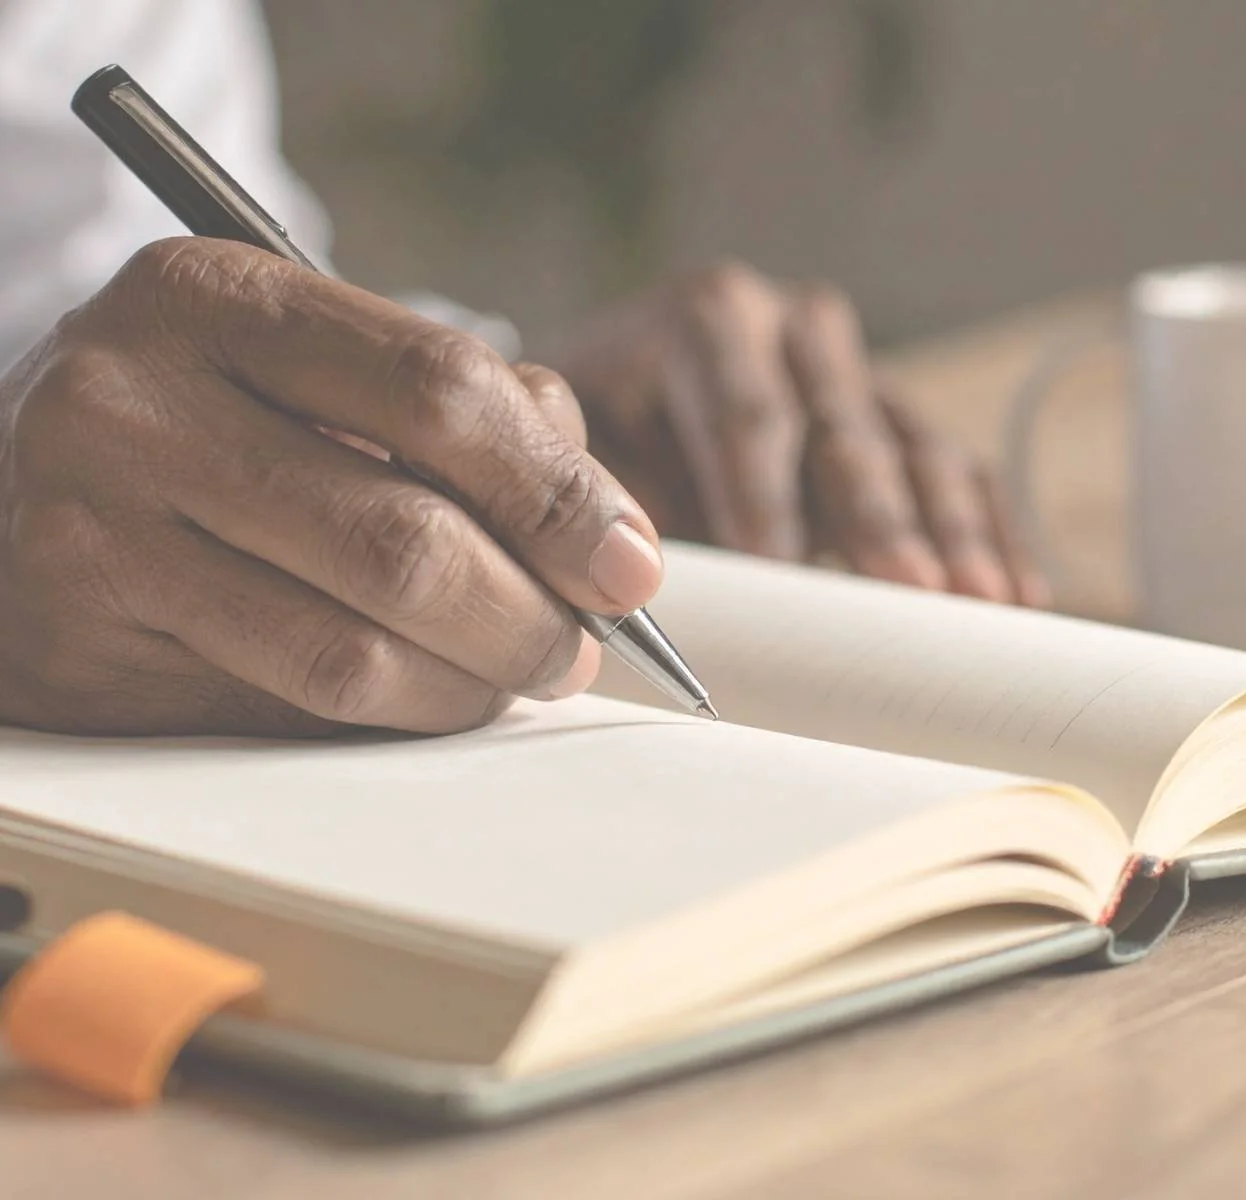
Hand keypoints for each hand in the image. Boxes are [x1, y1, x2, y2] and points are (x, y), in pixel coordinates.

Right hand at [0, 238, 661, 736]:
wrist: (11, 481)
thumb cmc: (215, 420)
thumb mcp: (320, 368)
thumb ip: (472, 416)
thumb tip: (613, 537)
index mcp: (213, 296)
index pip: (441, 393)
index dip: (561, 494)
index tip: (632, 567)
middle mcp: (132, 400)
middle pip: (407, 541)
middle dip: (530, 617)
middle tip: (579, 649)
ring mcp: (90, 528)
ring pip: (352, 651)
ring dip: (471, 685)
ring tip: (513, 676)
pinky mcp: (76, 645)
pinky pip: (284, 709)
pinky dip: (389, 719)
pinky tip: (423, 698)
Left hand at [554, 261, 1047, 606]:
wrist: (623, 409)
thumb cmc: (598, 444)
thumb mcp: (581, 453)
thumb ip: (602, 497)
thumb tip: (631, 574)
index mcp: (708, 317)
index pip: (747, 410)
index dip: (764, 494)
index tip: (778, 570)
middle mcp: (796, 328)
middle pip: (845, 429)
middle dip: (878, 518)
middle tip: (910, 588)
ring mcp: (858, 374)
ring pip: (919, 449)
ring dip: (954, 532)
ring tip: (980, 600)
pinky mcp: (900, 424)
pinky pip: (961, 474)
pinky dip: (990, 534)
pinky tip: (1018, 591)